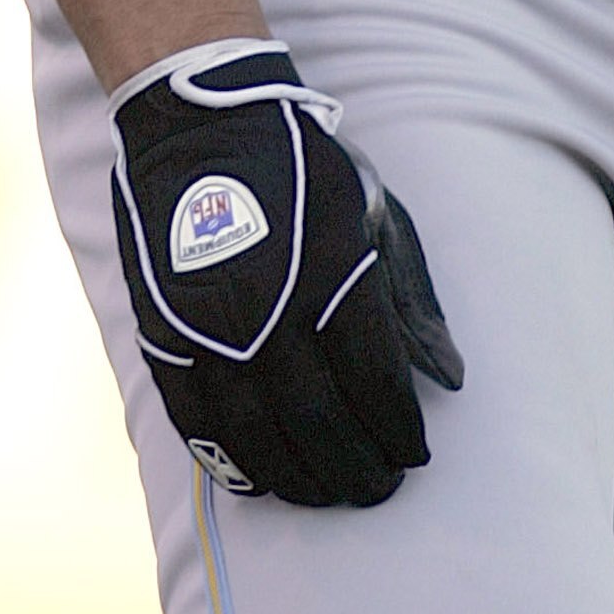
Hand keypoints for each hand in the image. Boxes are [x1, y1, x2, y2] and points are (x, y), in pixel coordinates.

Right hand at [110, 42, 462, 507]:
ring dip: (301, 480)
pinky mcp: (163, 336)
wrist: (197, 122)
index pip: (378, 385)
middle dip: (359, 469)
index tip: (415, 453)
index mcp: (334, 274)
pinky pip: (199, 424)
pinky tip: (263, 479)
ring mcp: (210, 328)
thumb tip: (450, 377)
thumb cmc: (301, 166)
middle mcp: (271, 311)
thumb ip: (409, 297)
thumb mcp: (373, 210)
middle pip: (323, 424)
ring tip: (328, 491)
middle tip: (378, 487)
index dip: (401, 432)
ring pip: (261, 438)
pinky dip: (233, 462)